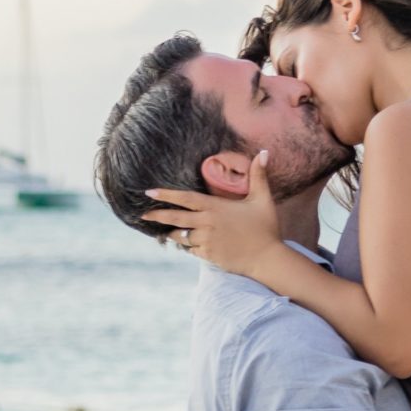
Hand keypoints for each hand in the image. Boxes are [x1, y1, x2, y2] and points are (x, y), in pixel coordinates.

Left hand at [143, 157, 283, 278]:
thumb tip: (264, 151)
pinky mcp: (208, 255)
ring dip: (174, 234)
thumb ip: (259, 176)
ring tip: (167, 232)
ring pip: (181, 236)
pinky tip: (189, 244)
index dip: (166, 194)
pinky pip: (191, 250)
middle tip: (143, 215)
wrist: (267, 259)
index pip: (185, 198)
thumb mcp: (263, 199)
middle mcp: (207, 223)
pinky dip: (188, 247)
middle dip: (157, 216)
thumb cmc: (266, 228)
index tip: (149, 192)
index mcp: (215, 207)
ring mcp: (206, 240)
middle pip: (175, 218)